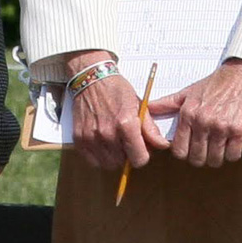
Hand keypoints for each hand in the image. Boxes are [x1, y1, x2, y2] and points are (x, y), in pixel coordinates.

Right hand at [63, 49, 165, 172]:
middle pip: (123, 163)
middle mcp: (107, 133)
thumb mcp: (139, 105)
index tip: (140, 148)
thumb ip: (150, 128)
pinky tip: (102, 143)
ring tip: (114, 141)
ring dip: (113, 157)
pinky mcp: (79, 139)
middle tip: (126, 141)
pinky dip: (98, 156)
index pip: (139, 159)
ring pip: (108, 164)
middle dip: (127, 155)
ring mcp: (91, 137)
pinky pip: (92, 161)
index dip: (142, 155)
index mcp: (126, 124)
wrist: (91, 78)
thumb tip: (162, 145)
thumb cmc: (116, 89)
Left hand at [149, 58, 241, 166]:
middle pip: (197, 158)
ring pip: (215, 159)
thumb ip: (168, 103)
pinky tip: (232, 143)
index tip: (191, 150)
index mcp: (188, 114)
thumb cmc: (216, 83)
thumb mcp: (189, 92)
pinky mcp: (239, 131)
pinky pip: (233, 156)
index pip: (179, 150)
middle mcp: (203, 122)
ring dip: (218, 157)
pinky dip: (233, 153)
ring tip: (220, 146)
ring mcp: (221, 127)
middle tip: (207, 150)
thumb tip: (149, 108)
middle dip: (201, 158)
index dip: (185, 153)